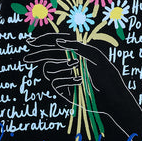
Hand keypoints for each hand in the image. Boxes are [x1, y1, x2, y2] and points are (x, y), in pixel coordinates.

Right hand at [23, 32, 141, 135]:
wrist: (113, 99)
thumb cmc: (107, 76)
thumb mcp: (95, 57)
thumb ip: (78, 47)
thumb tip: (57, 42)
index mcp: (75, 54)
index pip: (55, 45)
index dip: (43, 42)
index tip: (32, 42)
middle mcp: (68, 65)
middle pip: (47, 57)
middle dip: (38, 54)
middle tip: (27, 55)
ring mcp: (65, 79)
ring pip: (49, 69)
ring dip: (60, 65)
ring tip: (76, 65)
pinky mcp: (64, 91)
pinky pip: (54, 82)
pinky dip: (66, 79)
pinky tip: (79, 81)